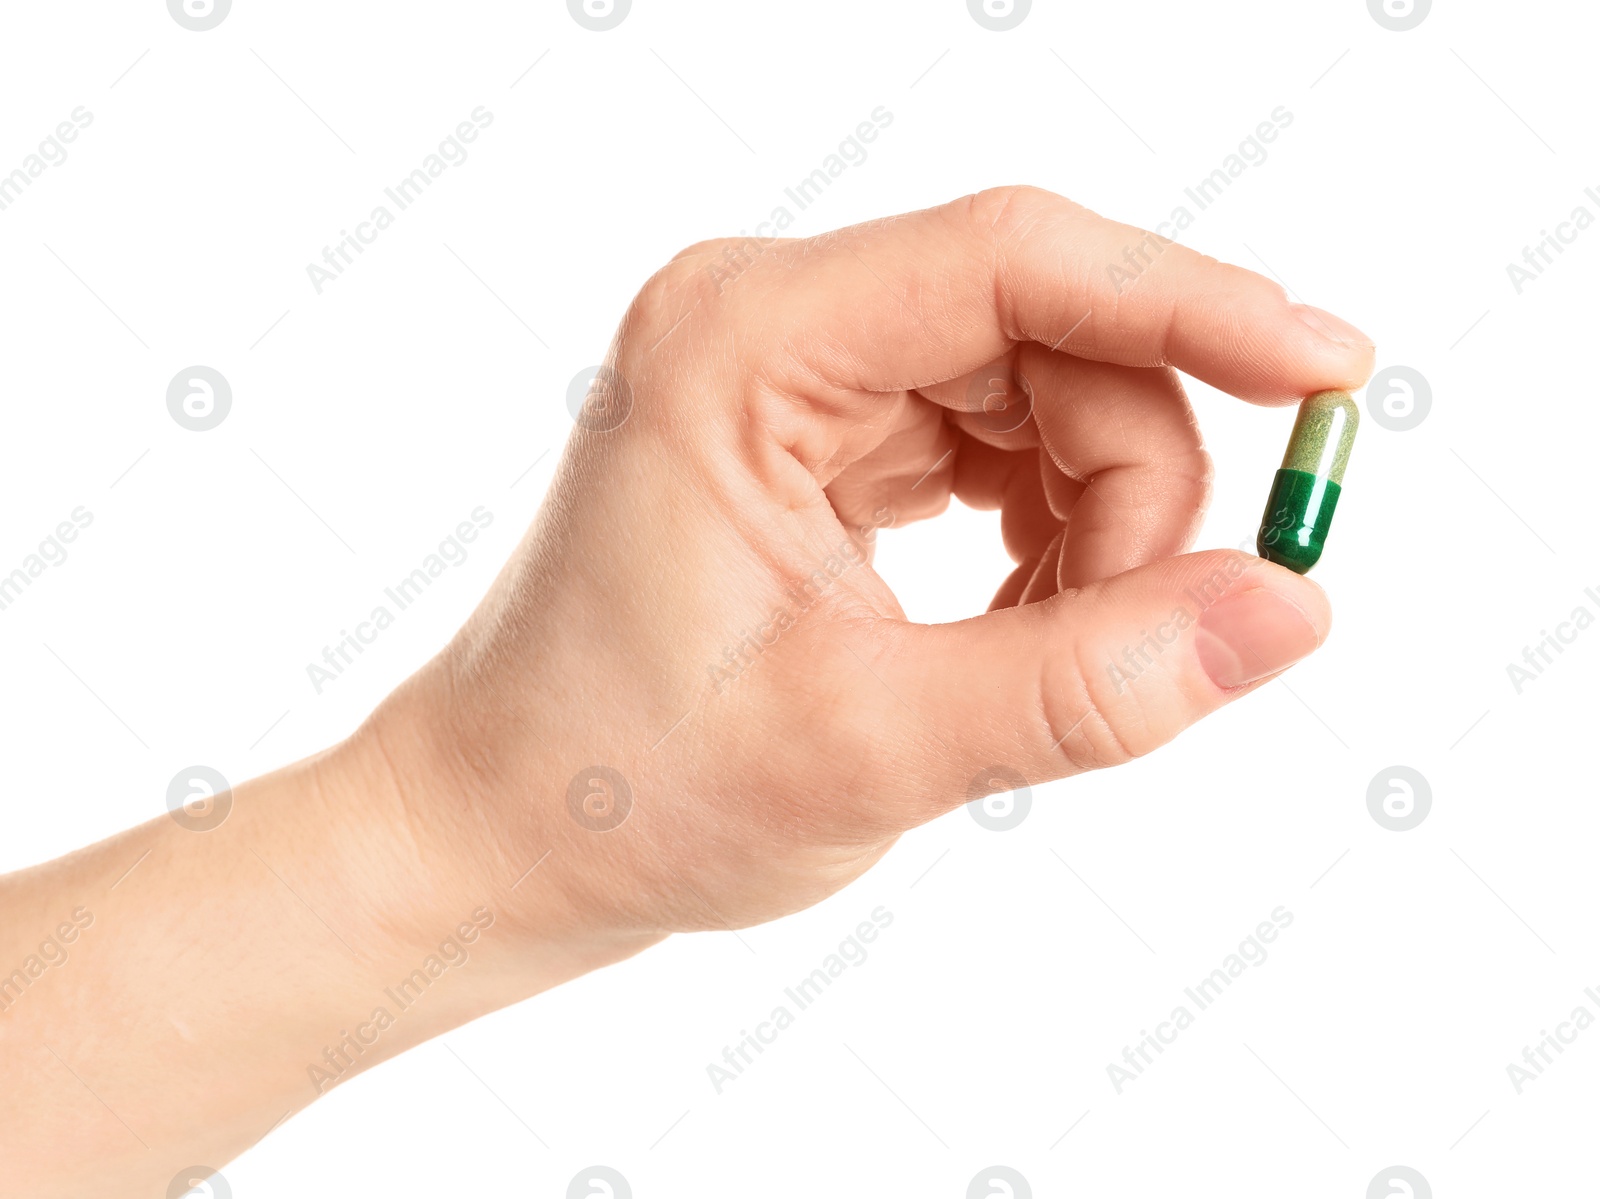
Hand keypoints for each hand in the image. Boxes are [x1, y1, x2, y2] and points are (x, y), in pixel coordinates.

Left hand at [366, 185, 1375, 956]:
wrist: (502, 833)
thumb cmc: (622, 790)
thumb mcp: (863, 750)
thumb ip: (1083, 684)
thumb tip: (1286, 613)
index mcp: (741, 345)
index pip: (1012, 259)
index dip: (1191, 304)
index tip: (1327, 374)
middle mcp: (768, 324)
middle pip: (1049, 334)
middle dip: (1136, 482)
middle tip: (1139, 637)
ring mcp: (798, 373)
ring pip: (1044, 390)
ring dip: (1100, 518)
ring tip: (1045, 654)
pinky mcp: (825, 434)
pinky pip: (1002, 440)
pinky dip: (1052, 530)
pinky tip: (1019, 624)